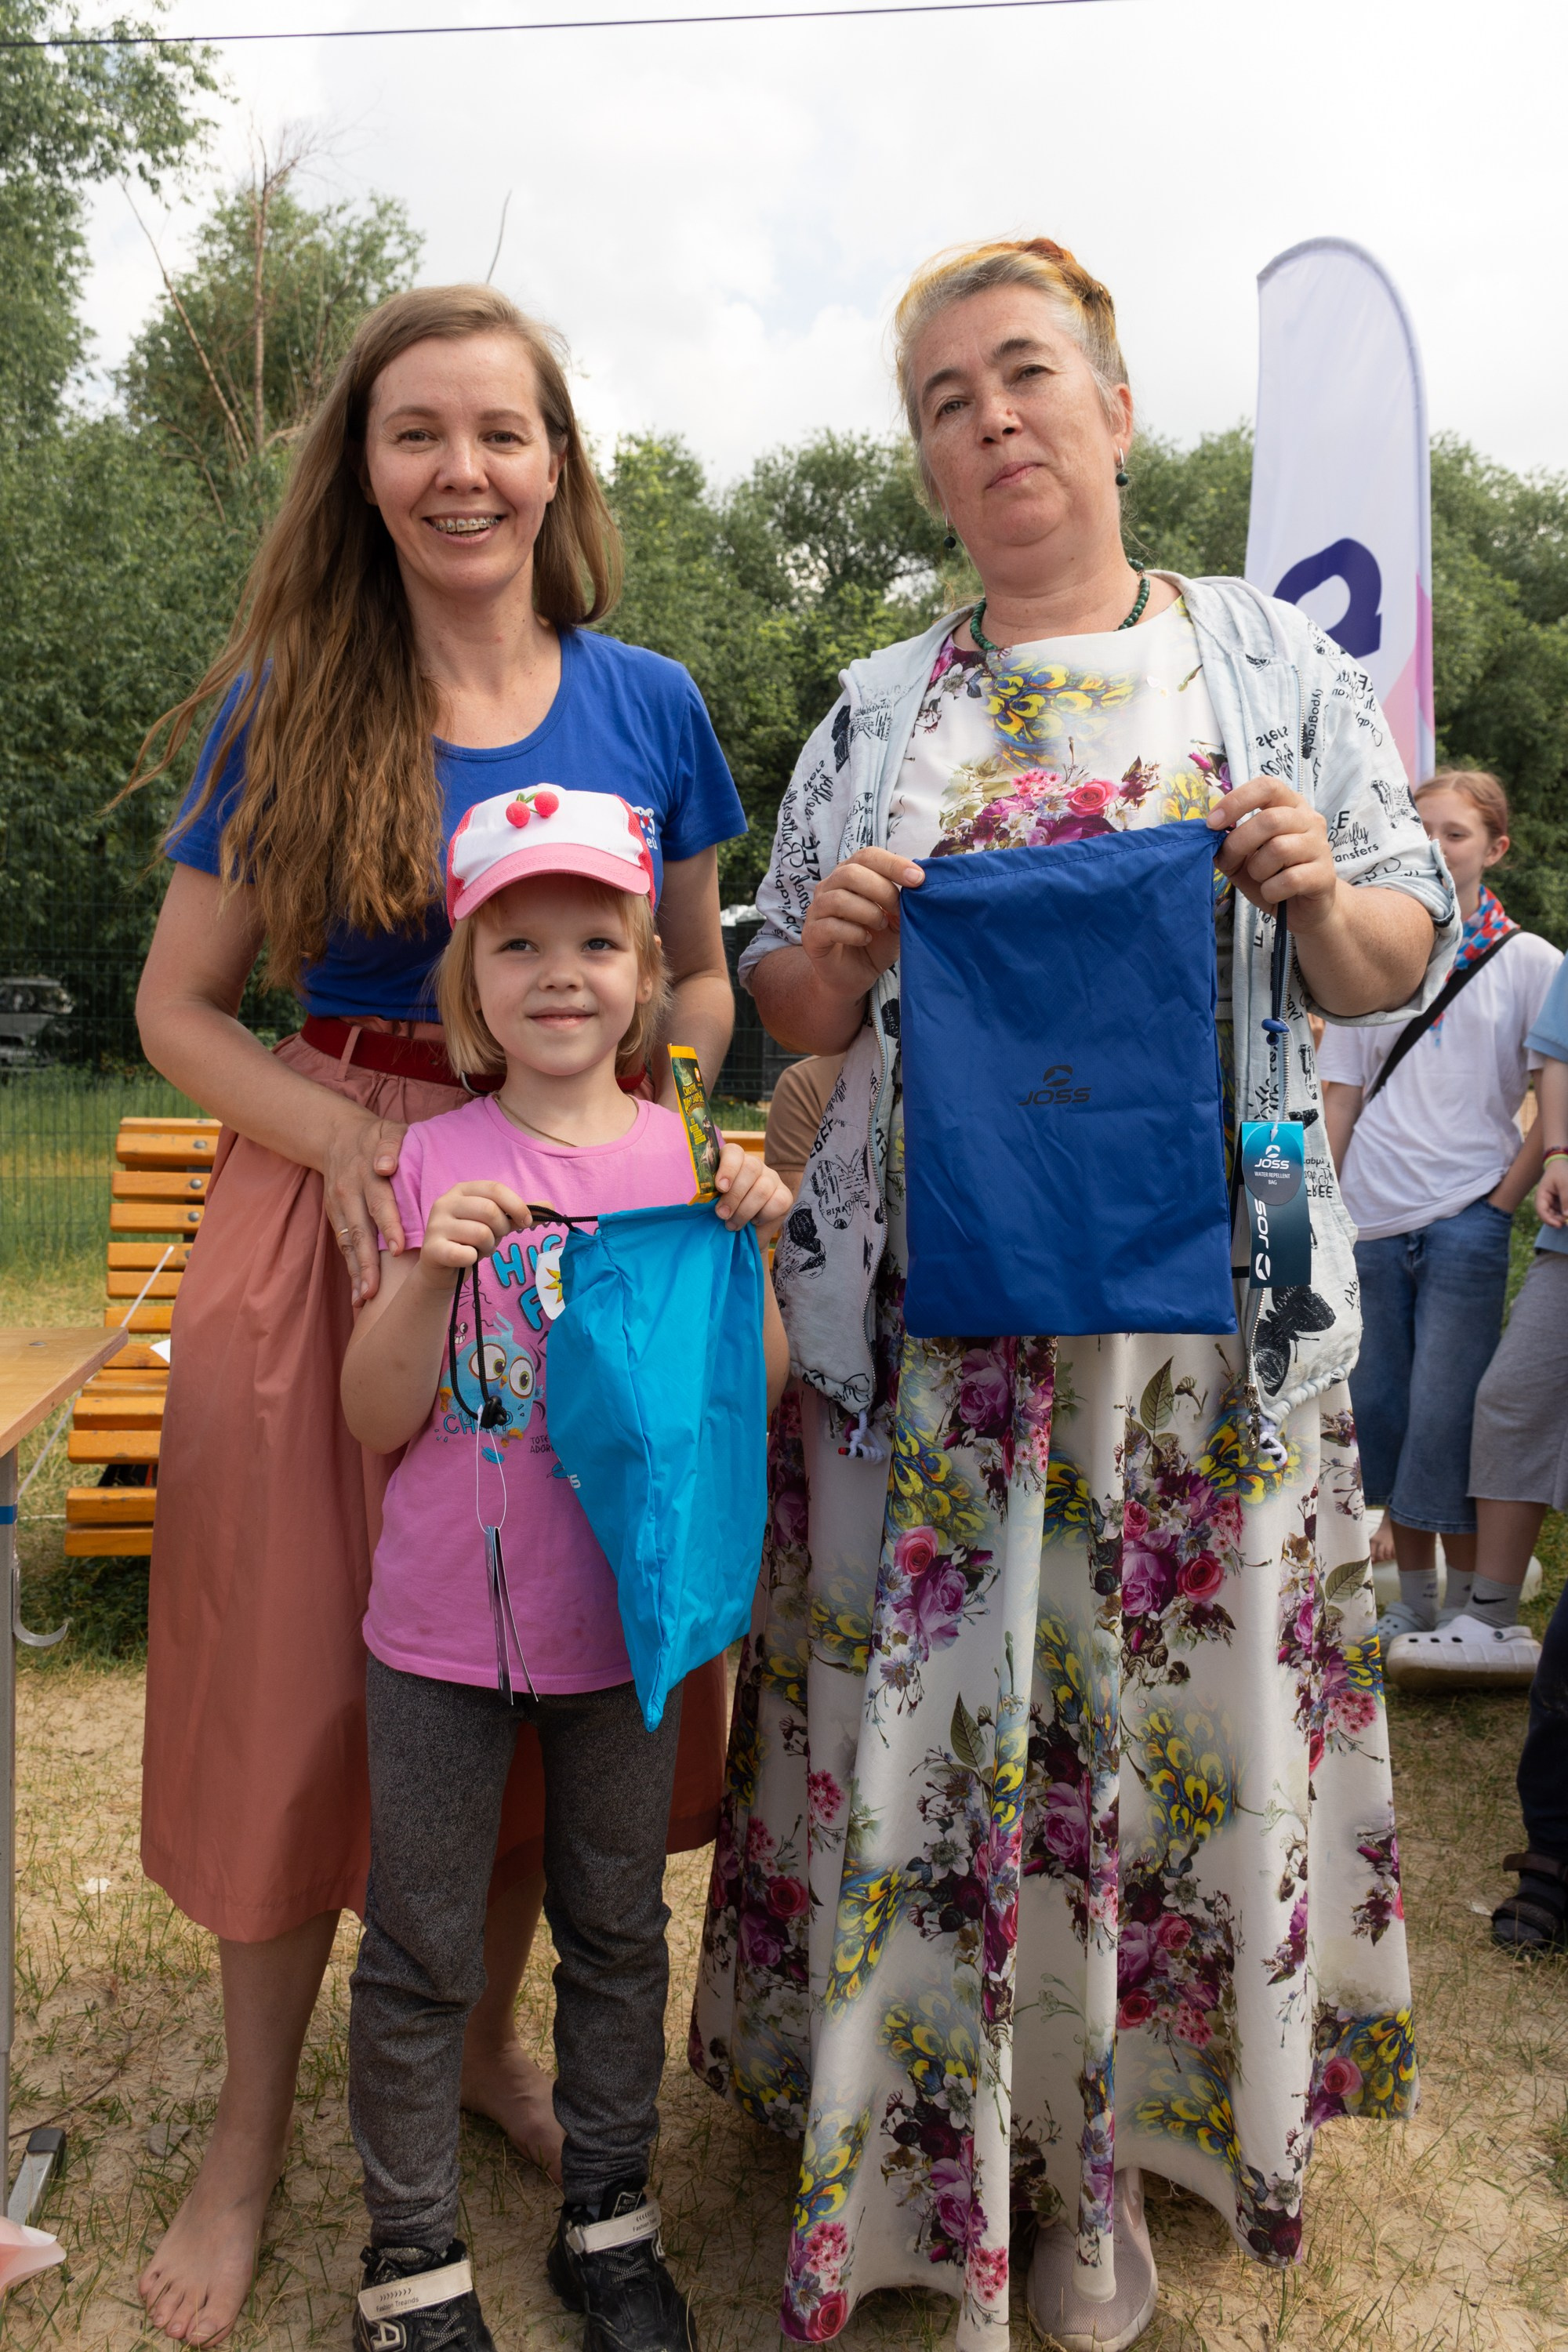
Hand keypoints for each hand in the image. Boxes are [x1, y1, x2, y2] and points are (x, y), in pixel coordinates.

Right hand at [324, 1108, 408, 1308]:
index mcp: (367, 1174)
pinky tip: (358, 1294)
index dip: (388, 1225)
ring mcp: (339, 1208)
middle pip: (360, 1231)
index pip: (380, 1202)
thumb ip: (391, 1145)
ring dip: (356, 1272)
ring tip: (364, 1299)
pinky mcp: (334, 1217)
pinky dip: (350, 1270)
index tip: (398, 1248)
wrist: (337, 1135)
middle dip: (367, 1261)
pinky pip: (343, 1246)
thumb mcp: (387, 1131)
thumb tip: (386, 1166)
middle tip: (376, 1289)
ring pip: (348, 1244)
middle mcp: (349, 1194)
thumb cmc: (375, 1138)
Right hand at [416, 1182, 529, 1283]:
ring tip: (478, 1249)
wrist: (442, 1269)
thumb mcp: (496, 1224)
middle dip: (500, 1230)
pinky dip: (472, 1259)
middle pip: (489, 1211)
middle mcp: (445, 1202)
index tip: (526, 1222)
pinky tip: (466, 1258)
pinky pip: (465, 1254)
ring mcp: (435, 1225)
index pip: (495, 1189)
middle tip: (494, 1239)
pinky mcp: (431, 1248)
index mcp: (462, 1190)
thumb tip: (551, 1205)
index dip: (516, 1205)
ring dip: (488, 1247)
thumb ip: (519, 1214)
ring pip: (480, 1233)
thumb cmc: (471, 1240)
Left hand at [713, 1144, 793, 1242]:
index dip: (728, 1168)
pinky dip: (763, 1215)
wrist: (743, 1237)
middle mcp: (754, 1165)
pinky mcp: (785, 1195)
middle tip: (722, 1214)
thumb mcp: (711, 1203)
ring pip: (762, 1188)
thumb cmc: (723, 1215)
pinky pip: (777, 1202)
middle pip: (750, 1168)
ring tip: (732, 1225)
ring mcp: (771, 1178)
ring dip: (744, 1211)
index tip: (720, 1187)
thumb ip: (707, 1195)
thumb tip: (699, 1197)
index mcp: (733, 1161)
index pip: (734, 1152)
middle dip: (734, 1195)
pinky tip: (754, 1221)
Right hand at [800, 848, 924, 1001]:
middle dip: (882, 890)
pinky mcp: (811, 935)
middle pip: (851, 873)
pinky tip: (866, 939)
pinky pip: (830, 926)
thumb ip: (904, 903)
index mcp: (850, 875)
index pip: (867, 856)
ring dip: (869, 912)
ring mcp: (816, 910)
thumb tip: (918, 885)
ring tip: (881, 925)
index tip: (918, 879)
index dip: (893, 864)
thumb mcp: (896, 920)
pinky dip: (854, 933)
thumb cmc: (875, 942)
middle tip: (897, 910)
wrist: (854, 975)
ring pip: (839, 899)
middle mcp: (829, 887)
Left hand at [1207, 777, 1339, 931]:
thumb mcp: (1243, 859)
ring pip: (1279, 849)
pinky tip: (1274, 893)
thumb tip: (1208, 839)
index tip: (1212, 823)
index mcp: (1289, 806)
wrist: (1303, 908)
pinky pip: (1290, 879)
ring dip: (1257, 870)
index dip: (1236, 801)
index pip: (1266, 787)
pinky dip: (1271, 890)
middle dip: (1238, 843)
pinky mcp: (1324, 875)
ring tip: (1261, 878)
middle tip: (1229, 861)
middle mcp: (1309, 820)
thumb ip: (1227, 846)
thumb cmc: (1272, 876)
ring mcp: (1320, 846)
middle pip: (1269, 819)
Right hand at [1536, 1156, 1567, 1228]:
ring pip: (1557, 1215)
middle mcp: (1545, 1201)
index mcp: (1541, 1196)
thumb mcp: (1565, 1184)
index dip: (1549, 1220)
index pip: (1541, 1211)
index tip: (1560, 1225)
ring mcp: (1552, 1202)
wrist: (1561, 1164)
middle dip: (1559, 1219)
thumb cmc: (1561, 1172)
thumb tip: (1567, 1215)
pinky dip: (1566, 1211)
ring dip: (1563, 1216)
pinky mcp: (1559, 1203)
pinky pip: (1562, 1211)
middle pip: (1549, 1216)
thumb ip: (1566, 1199)